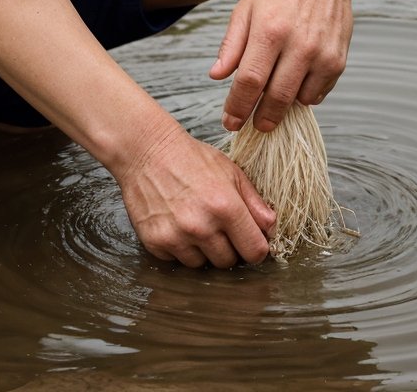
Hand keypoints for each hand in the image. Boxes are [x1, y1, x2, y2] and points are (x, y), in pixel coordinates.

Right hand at [116, 124, 274, 266]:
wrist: (146, 150)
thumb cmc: (189, 157)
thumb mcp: (229, 170)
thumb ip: (254, 201)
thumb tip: (270, 227)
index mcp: (226, 206)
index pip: (255, 252)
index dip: (255, 247)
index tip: (249, 240)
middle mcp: (202, 226)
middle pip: (228, 262)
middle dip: (228, 247)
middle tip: (217, 225)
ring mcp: (177, 236)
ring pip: (202, 265)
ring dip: (202, 250)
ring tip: (194, 222)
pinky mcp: (155, 242)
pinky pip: (176, 261)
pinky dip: (179, 248)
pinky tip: (176, 224)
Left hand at [208, 0, 353, 132]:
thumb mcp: (246, 10)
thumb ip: (231, 45)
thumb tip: (216, 76)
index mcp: (270, 30)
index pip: (250, 80)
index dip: (238, 106)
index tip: (230, 122)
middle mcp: (299, 44)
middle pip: (275, 98)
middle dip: (260, 119)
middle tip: (251, 126)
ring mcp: (322, 54)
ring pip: (298, 100)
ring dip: (283, 107)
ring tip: (273, 97)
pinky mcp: (338, 60)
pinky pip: (318, 94)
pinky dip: (303, 96)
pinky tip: (294, 82)